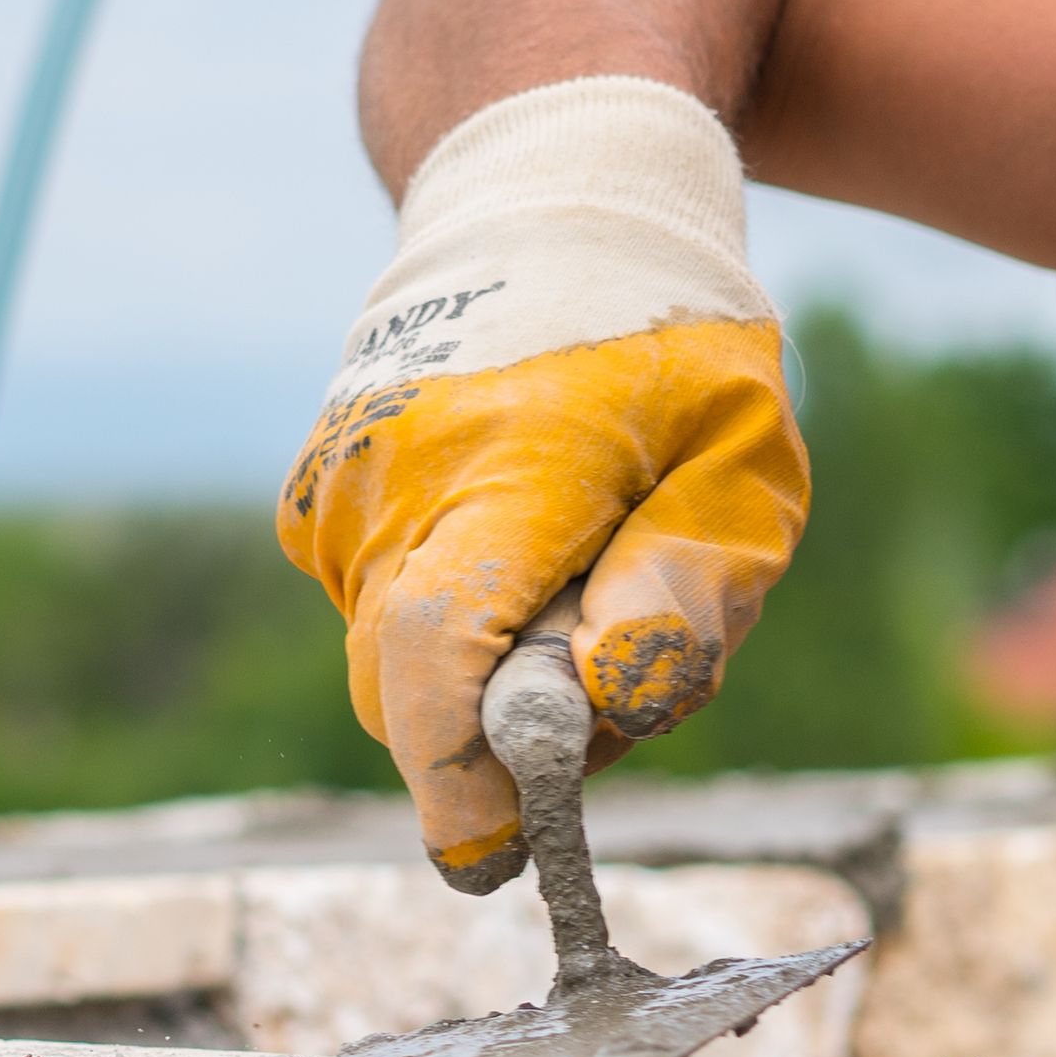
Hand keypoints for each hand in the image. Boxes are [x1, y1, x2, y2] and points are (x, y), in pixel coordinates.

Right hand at [276, 80, 807, 885]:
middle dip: (496, 741)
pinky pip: (378, 621)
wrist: (541, 204)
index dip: (459, 776)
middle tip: (606, 675)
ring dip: (486, 675)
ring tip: (577, 574)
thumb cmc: (671, 343)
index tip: (495, 853)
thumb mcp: (740, 457)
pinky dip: (451, 628)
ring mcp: (337, 490)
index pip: (440, 651)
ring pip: (396, 667)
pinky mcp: (315, 506)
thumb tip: (611, 706)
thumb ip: (693, 586)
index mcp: (507, 462)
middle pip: (408, 691)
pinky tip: (517, 547)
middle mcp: (391, 479)